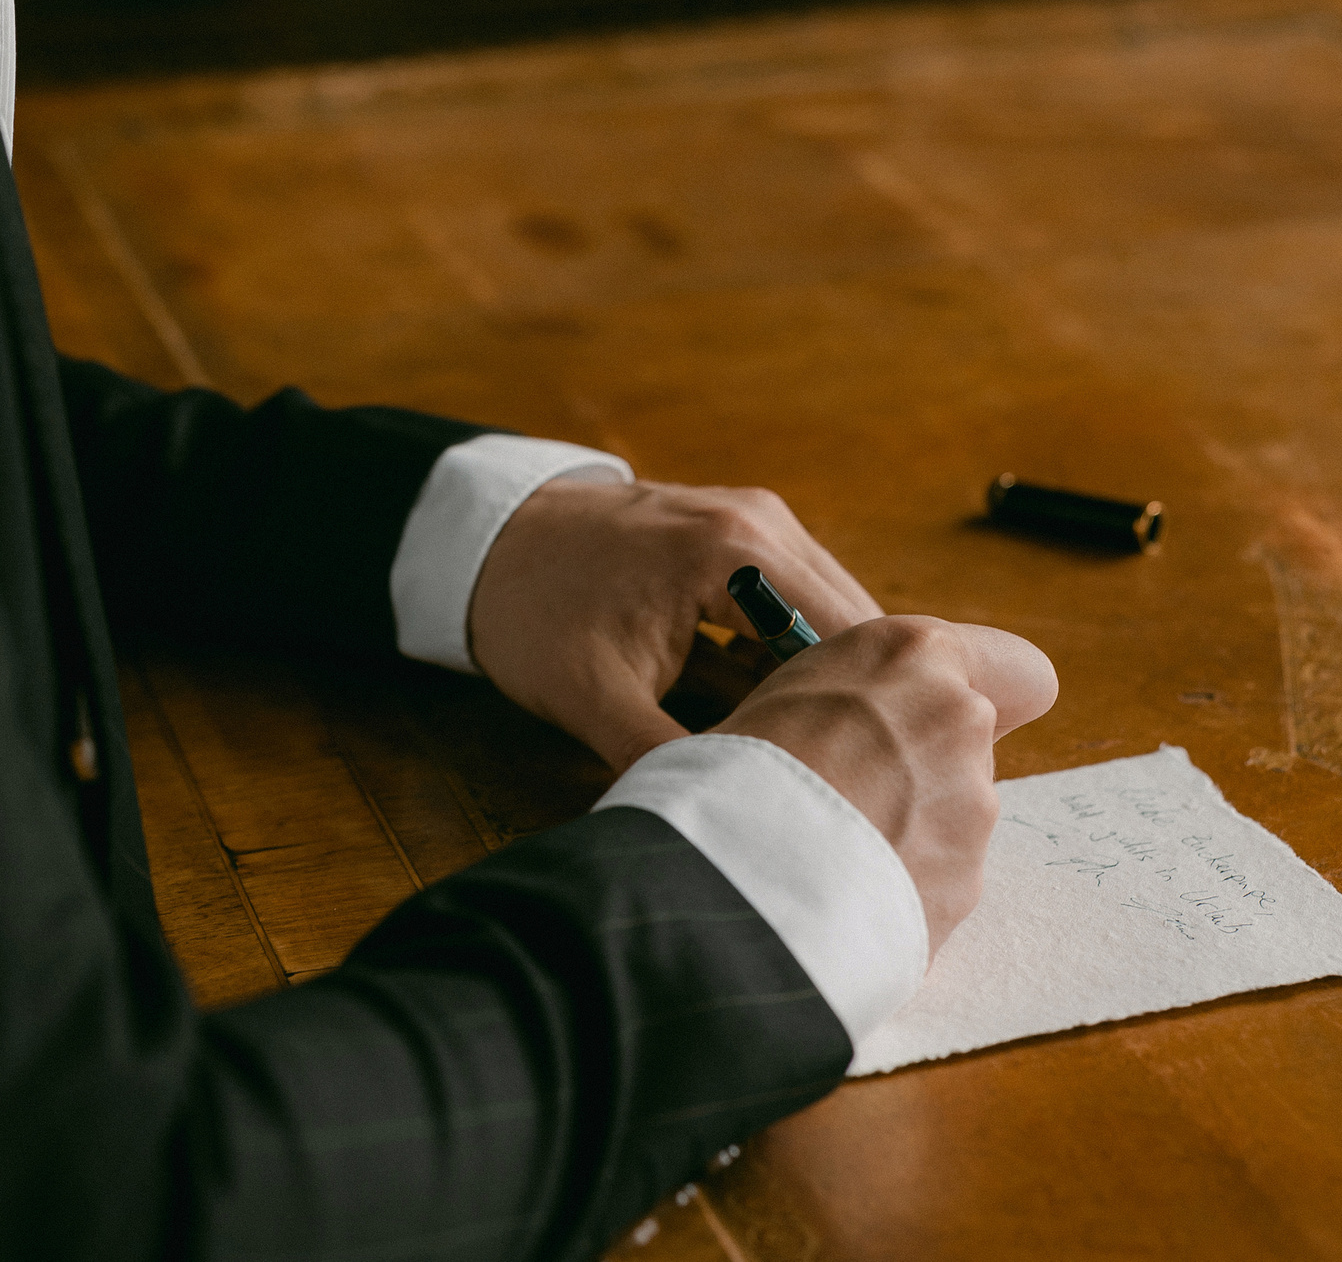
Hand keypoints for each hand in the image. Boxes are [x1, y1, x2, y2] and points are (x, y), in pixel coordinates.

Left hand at [468, 478, 885, 773]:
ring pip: (830, 608)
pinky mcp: (741, 528)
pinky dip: (793, 647)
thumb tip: (721, 826)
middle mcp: (760, 519)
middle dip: (852, 696)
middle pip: (854, 621)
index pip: (844, 639)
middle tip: (850, 773)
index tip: (857, 776)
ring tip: (818, 746)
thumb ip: (665, 759)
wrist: (483, 543)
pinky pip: (795, 595)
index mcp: (734, 551)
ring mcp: (754, 515)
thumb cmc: (532, 612)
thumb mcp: (592, 699)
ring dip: (824, 673)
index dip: (858, 712)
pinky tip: (778, 705)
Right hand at [716, 618, 1056, 951]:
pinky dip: (903, 881)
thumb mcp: (784, 691)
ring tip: (830, 847)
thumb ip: (856, 698)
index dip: (991, 696)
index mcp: (913, 654)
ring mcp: (971, 805)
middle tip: (852, 788)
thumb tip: (861, 725)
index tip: (938, 714)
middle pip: (974, 746)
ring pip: (955, 815)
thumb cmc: (734, 765)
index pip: (1020, 670)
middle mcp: (960, 720)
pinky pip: (937, 877)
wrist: (734, 871)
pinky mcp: (965, 882)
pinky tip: (843, 889)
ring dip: (911, 827)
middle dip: (928, 765)